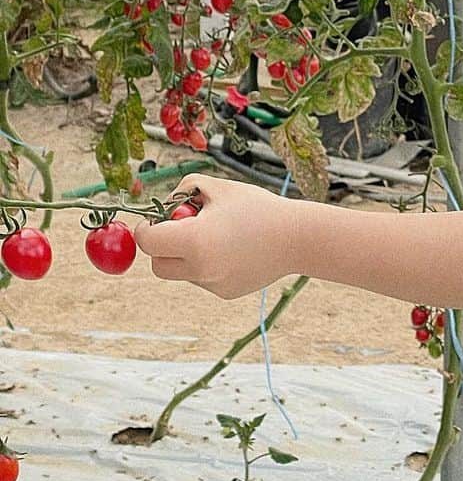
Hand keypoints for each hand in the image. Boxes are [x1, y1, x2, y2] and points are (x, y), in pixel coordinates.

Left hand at [135, 174, 299, 299]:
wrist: (297, 237)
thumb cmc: (257, 207)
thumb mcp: (219, 187)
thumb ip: (184, 190)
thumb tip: (165, 205)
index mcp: (194, 240)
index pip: (147, 241)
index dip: (146, 227)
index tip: (156, 219)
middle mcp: (200, 268)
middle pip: (157, 265)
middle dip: (161, 247)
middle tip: (180, 230)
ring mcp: (213, 284)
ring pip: (181, 273)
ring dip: (186, 256)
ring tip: (217, 237)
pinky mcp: (226, 293)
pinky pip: (203, 279)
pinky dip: (208, 265)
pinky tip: (233, 250)